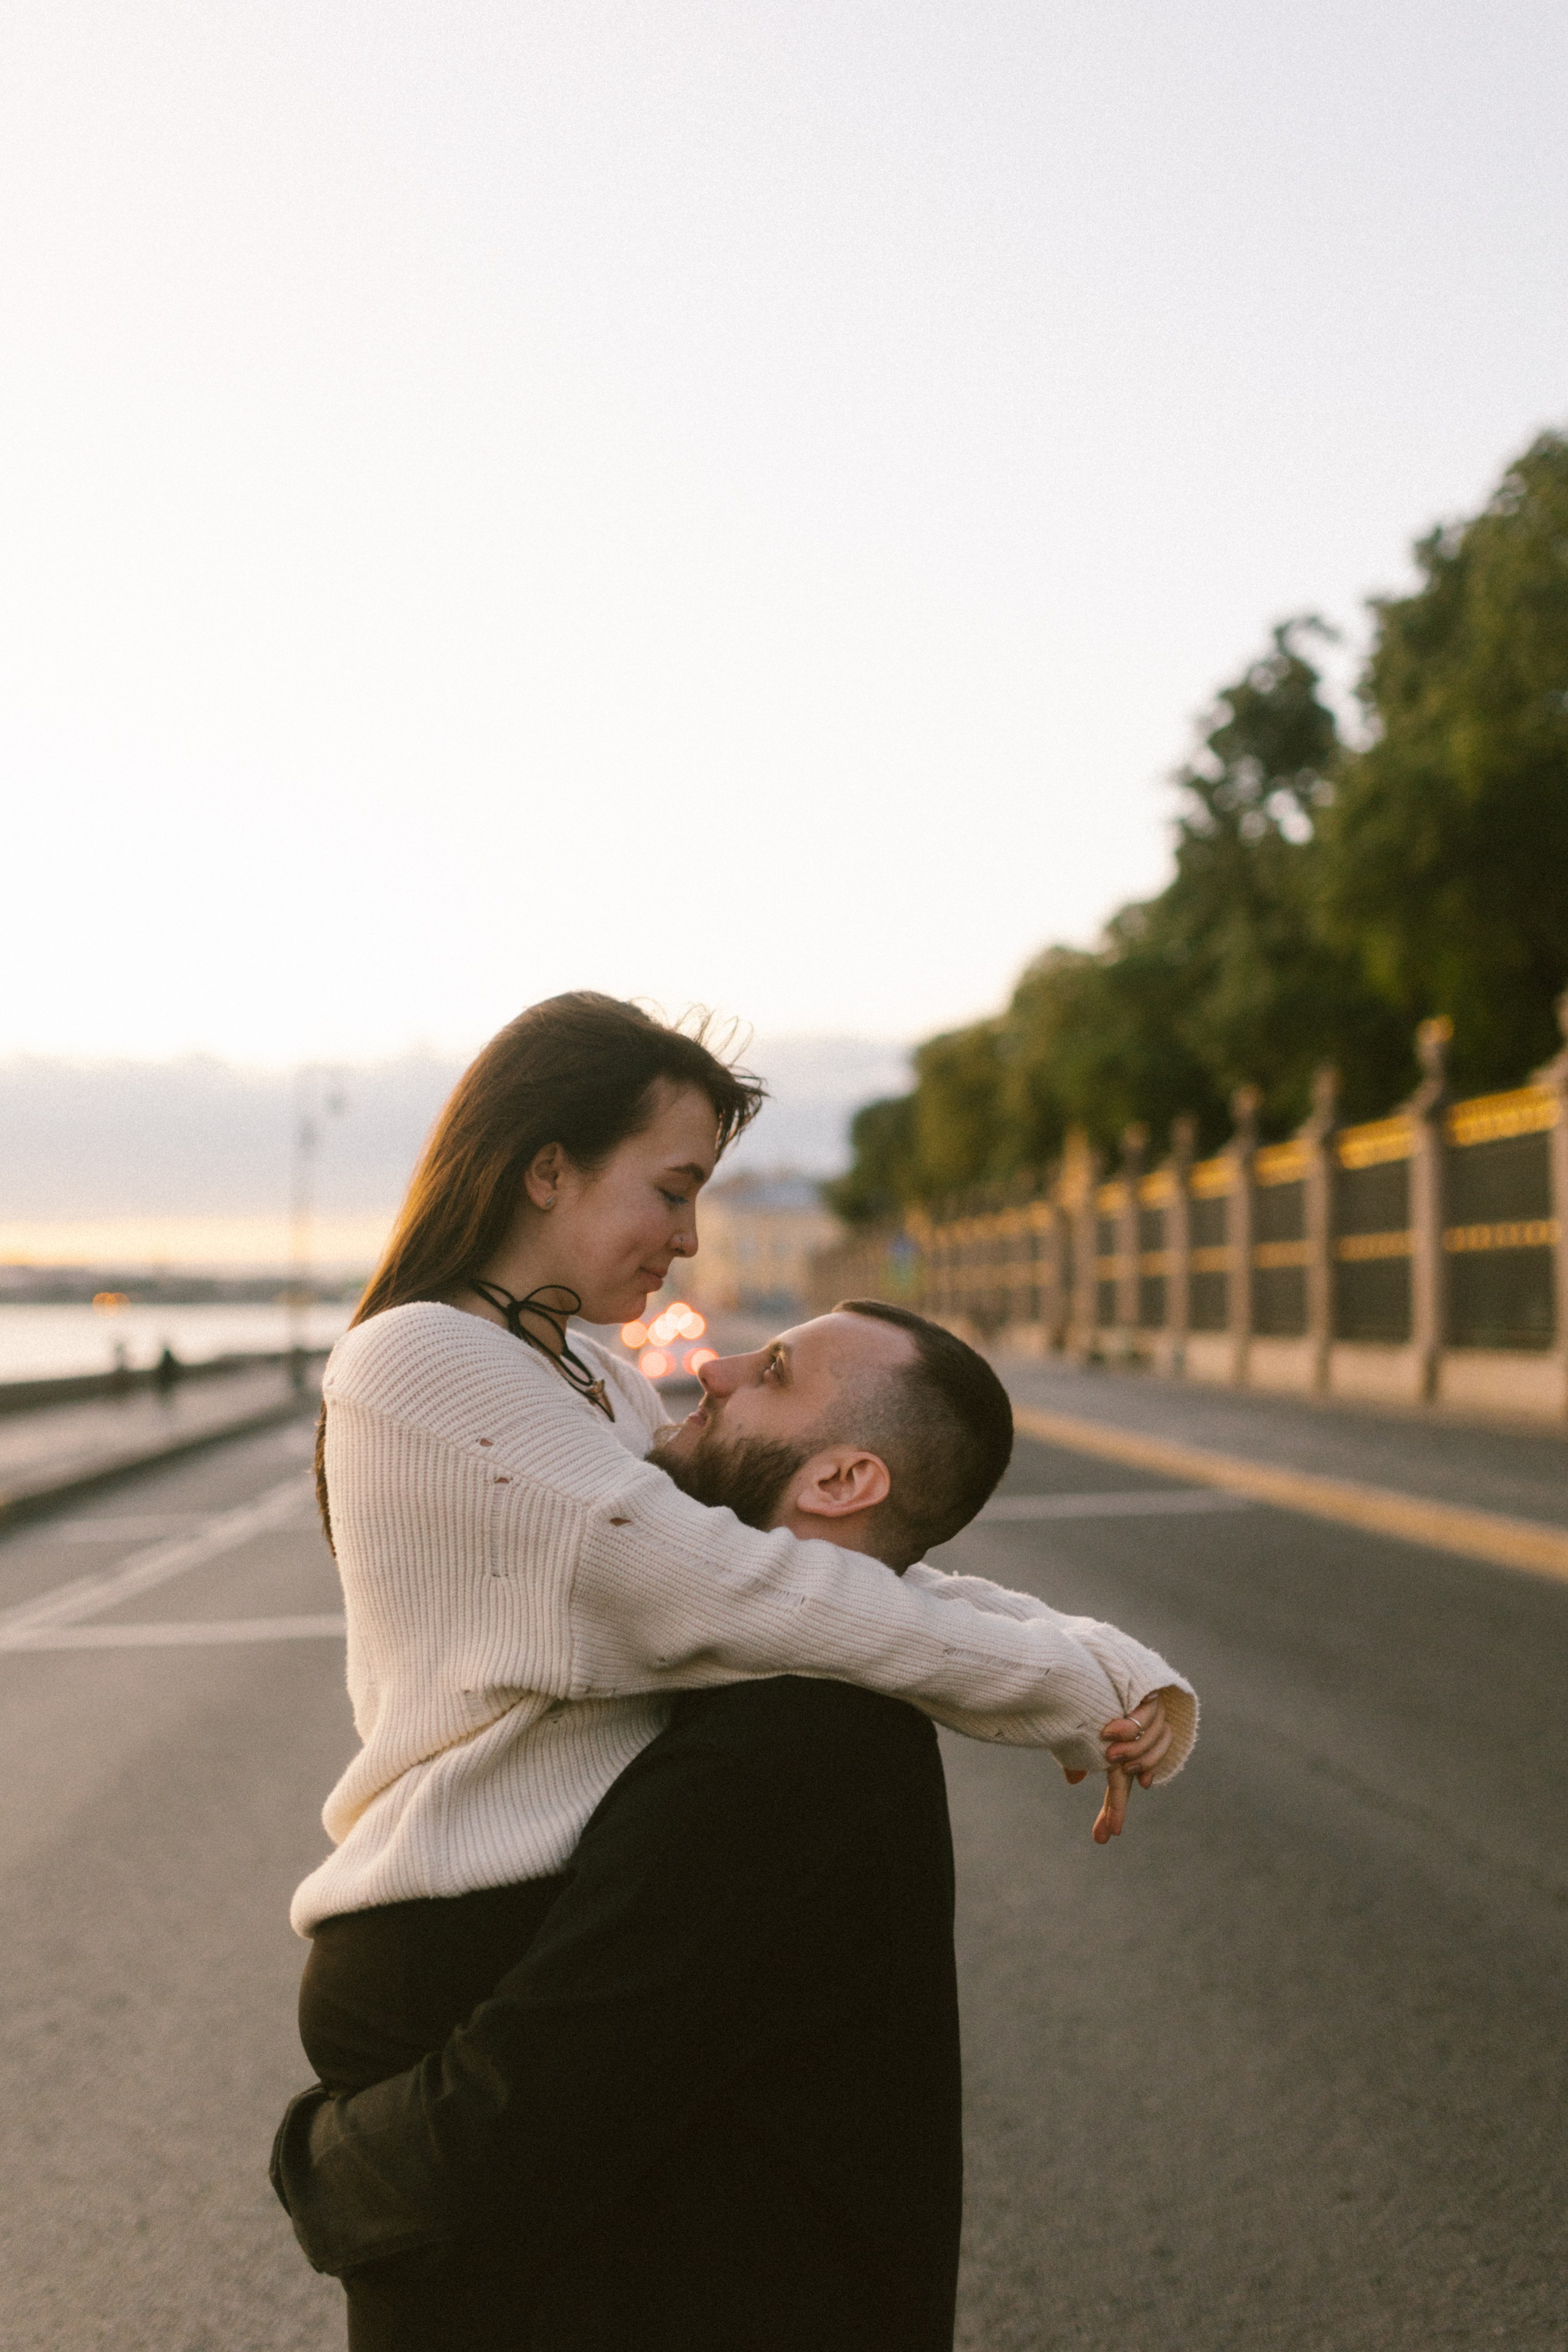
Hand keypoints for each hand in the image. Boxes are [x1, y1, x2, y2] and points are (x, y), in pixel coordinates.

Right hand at [1060, 1691, 1172, 1843]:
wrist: (1084, 1654)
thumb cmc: (1074, 1691)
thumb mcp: (1073, 1727)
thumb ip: (1077, 1753)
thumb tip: (1073, 1781)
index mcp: (1116, 1746)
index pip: (1117, 1784)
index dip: (1114, 1807)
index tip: (1108, 1836)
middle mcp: (1132, 1736)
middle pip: (1135, 1774)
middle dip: (1120, 1801)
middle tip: (1110, 1818)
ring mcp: (1141, 1718)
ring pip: (1146, 1749)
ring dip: (1130, 1754)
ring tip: (1111, 1753)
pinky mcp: (1144, 1696)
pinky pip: (1146, 1720)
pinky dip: (1131, 1729)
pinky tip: (1111, 1733)